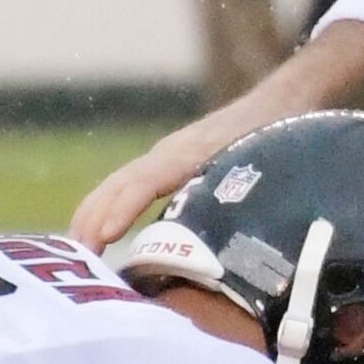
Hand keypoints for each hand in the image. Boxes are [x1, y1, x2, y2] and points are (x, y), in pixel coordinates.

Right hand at [70, 21, 363, 246]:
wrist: (287, 102)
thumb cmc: (279, 136)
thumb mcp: (265, 165)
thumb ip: (252, 194)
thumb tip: (248, 245)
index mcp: (193, 152)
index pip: (148, 180)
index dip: (124, 208)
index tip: (103, 235)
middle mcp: (171, 153)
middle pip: (120, 185)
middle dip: (93, 219)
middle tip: (76, 261)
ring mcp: (165, 158)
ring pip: (118, 186)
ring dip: (94, 217)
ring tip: (77, 258)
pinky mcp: (168, 167)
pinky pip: (128, 189)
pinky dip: (107, 211)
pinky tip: (97, 240)